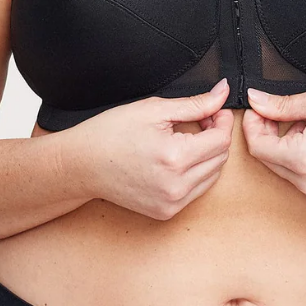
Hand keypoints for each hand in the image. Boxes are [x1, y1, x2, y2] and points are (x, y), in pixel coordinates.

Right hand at [62, 78, 234, 220]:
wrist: (82, 164)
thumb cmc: (112, 133)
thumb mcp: (155, 110)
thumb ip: (195, 103)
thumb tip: (222, 93)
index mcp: (175, 158)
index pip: (221, 140)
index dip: (222, 120)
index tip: (215, 110)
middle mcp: (176, 186)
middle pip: (220, 158)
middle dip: (216, 136)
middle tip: (201, 120)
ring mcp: (172, 203)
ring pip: (213, 176)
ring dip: (209, 155)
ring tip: (188, 139)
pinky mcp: (166, 212)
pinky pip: (197, 191)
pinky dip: (197, 173)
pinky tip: (180, 158)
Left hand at [242, 84, 305, 203]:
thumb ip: (281, 104)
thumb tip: (255, 100)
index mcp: (303, 160)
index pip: (257, 146)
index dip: (253, 124)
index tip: (259, 107)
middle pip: (267, 158)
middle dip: (267, 132)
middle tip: (281, 110)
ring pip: (282, 167)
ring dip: (283, 144)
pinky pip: (299, 176)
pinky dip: (298, 156)